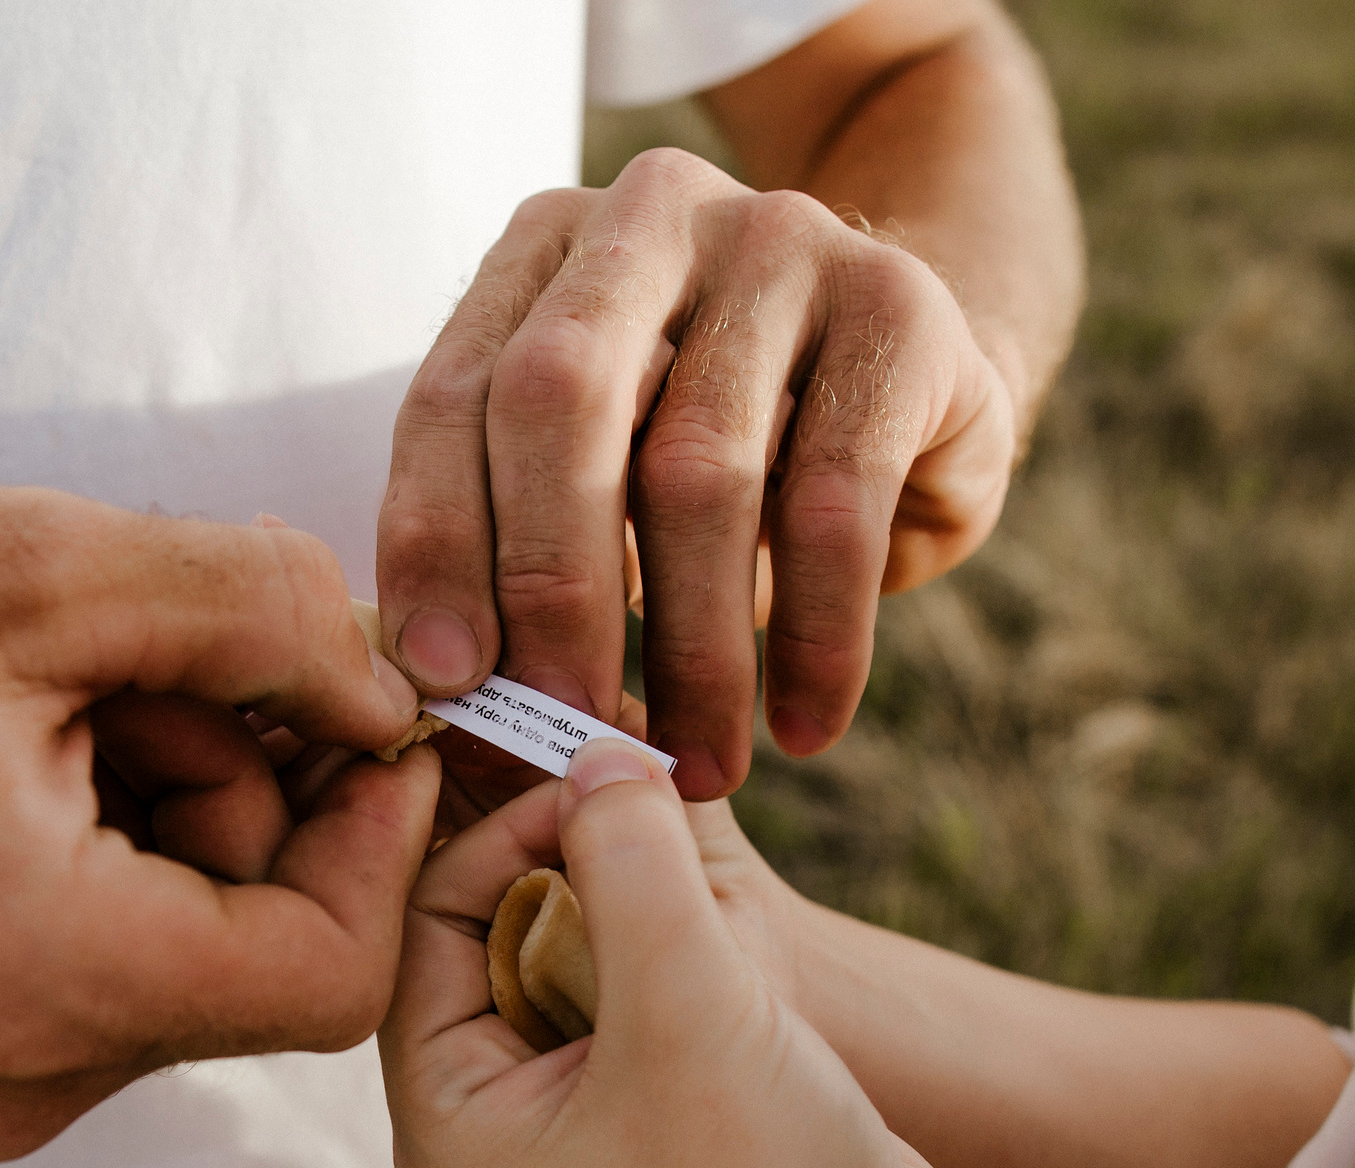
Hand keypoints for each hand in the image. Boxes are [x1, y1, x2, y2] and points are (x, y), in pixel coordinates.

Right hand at [0, 430, 438, 1161]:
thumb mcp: (37, 559)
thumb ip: (265, 613)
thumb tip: (392, 686)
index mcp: (31, 987)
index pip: (325, 974)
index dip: (379, 832)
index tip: (357, 701)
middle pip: (247, 956)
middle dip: (246, 784)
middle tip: (136, 649)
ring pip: (164, 954)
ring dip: (160, 805)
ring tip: (32, 683)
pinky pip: (73, 968)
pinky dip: (86, 851)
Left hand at [375, 148, 1017, 801]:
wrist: (917, 377)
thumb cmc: (722, 449)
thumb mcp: (605, 464)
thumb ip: (516, 534)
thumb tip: (440, 683)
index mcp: (544, 246)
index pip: (455, 393)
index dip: (438, 541)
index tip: (445, 681)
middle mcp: (651, 215)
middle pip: (561, 401)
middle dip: (550, 588)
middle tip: (566, 733)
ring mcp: (783, 240)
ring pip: (701, 469)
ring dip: (691, 650)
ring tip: (695, 766)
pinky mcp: (899, 307)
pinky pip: (839, 503)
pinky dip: (816, 637)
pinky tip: (802, 727)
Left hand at [379, 739, 992, 1167]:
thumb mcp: (686, 1001)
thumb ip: (628, 860)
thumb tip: (594, 746)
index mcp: (447, 1116)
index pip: (422, 919)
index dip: (500, 829)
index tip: (596, 774)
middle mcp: (491, 1112)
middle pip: (489, 920)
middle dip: (564, 845)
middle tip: (640, 778)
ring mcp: (574, 1109)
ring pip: (572, 937)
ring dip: (627, 878)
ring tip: (683, 827)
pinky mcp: (654, 1099)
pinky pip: (634, 973)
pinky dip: (671, 924)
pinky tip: (724, 904)